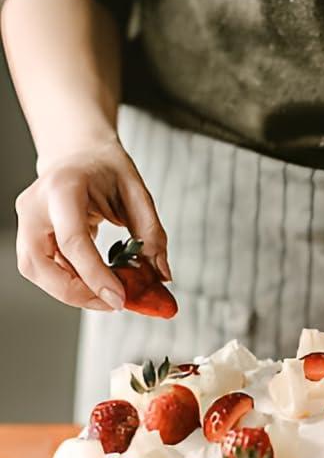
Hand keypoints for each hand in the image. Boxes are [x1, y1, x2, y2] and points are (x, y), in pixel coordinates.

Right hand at [14, 137, 169, 310]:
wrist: (80, 154)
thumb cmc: (108, 170)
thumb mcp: (138, 194)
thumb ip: (152, 235)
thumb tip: (162, 276)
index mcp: (63, 189)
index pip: (72, 241)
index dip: (95, 275)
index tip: (120, 299)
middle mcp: (34, 205)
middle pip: (40, 264)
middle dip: (77, 292)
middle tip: (115, 303)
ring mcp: (26, 221)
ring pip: (36, 272)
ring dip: (71, 292)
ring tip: (108, 294)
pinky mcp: (28, 235)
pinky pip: (43, 269)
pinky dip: (69, 283)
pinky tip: (95, 284)